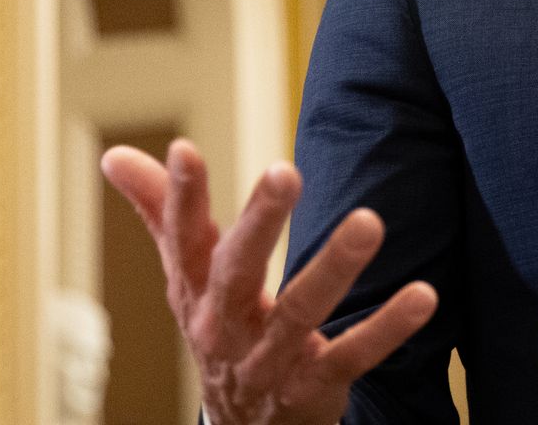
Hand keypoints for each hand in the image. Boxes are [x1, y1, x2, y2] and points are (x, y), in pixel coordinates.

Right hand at [100, 139, 437, 424]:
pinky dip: (386, 328)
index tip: (183, 149)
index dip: (178, 197)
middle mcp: (223, 328)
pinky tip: (423, 295)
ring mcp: (268, 362)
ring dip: (334, 267)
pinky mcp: (313, 388)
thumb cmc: (220, 333)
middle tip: (284, 171)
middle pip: (235, 272)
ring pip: (298, 314)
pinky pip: (351, 357)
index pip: (182, 239)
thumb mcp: (187, 280)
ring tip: (370, 222)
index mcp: (194, 293)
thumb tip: (114, 154)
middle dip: (258, 222)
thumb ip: (161, 214)